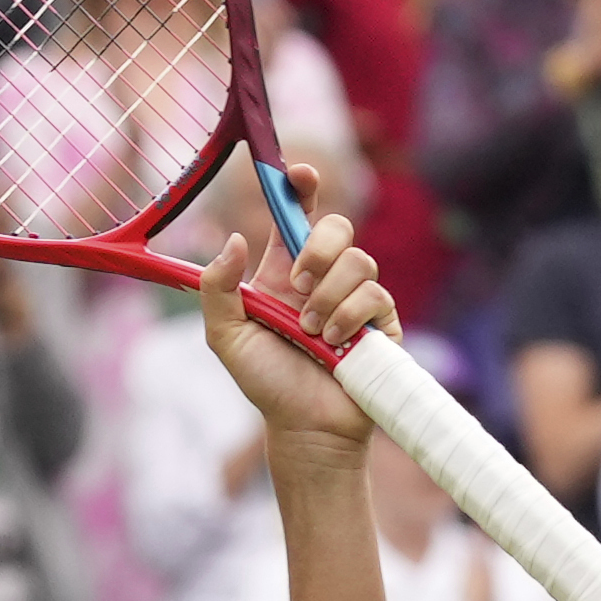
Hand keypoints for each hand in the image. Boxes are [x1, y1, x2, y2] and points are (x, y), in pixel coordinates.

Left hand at [196, 182, 388, 450]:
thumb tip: (234, 239)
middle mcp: (323, 278)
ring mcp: (356, 297)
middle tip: (297, 284)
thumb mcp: (226, 337)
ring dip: (329, 296)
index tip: (299, 173)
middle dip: (318, 247)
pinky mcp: (382, 320)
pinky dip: (348, 318)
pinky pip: (374, 294)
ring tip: (310, 332)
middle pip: (338, 226)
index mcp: (283, 272)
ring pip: (358, 260)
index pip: (295, 217)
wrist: (303, 427)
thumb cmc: (266, 382)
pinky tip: (333, 345)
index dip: (300, 189)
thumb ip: (217, 289)